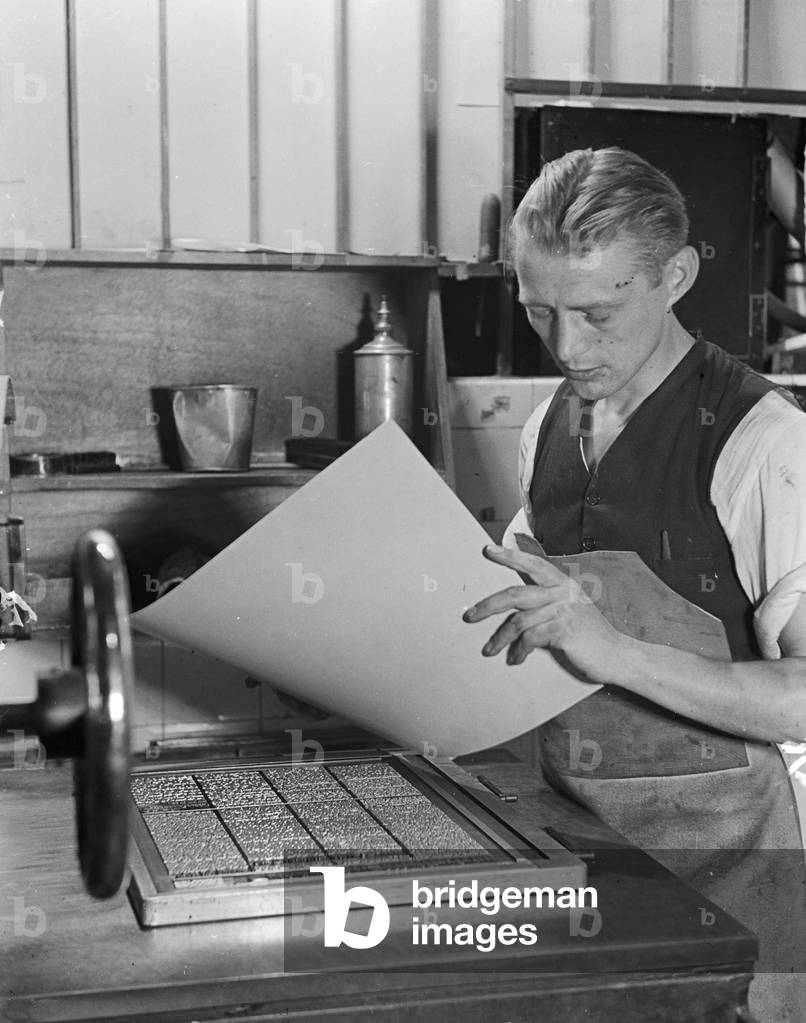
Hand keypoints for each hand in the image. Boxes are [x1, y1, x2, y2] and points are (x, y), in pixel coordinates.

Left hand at [462, 544, 624, 682]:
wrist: (616, 655)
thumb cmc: (590, 635)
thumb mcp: (571, 610)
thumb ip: (549, 602)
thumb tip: (515, 609)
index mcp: (564, 583)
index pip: (533, 563)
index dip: (510, 556)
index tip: (488, 550)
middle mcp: (563, 593)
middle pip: (515, 594)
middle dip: (488, 605)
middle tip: (469, 616)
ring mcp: (563, 611)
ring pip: (518, 621)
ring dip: (500, 638)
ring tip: (490, 649)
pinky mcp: (563, 630)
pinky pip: (529, 639)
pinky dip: (518, 651)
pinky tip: (516, 659)